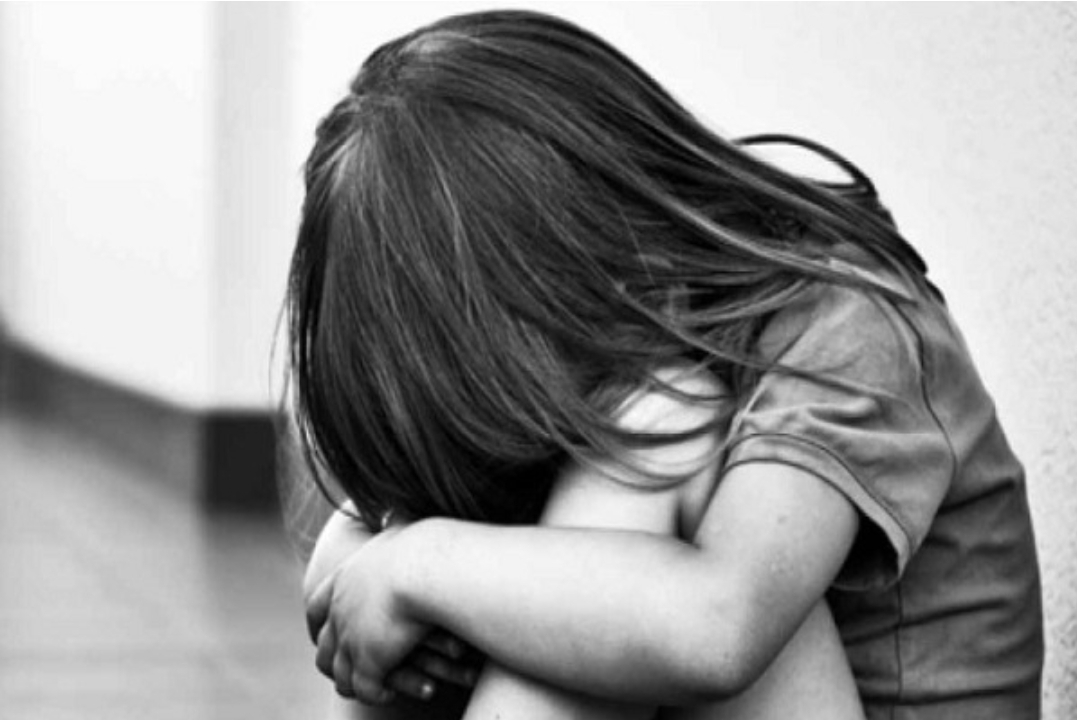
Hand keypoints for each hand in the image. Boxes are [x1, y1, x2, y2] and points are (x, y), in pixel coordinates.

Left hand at [307, 526, 480, 703]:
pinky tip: (387, 693)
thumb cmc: (423, 544)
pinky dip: (374, 693)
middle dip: (330, 656)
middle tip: (338, 666)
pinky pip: (365, 688)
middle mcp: (339, 610)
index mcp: (344, 578)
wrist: (424, 568)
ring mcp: (350, 637)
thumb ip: (394, 520)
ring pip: (339, 671)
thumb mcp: (402, 525)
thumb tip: (396, 507)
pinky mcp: (368, 660)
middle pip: (324, 642)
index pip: (316, 604)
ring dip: (351, 681)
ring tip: (365, 688)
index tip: (318, 630)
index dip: (317, 620)